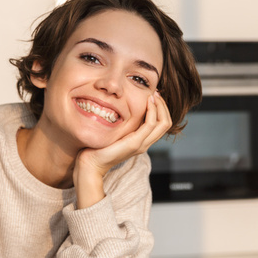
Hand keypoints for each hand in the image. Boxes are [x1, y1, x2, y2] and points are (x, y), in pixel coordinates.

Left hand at [73, 91, 171, 207]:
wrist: (91, 164)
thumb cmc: (98, 147)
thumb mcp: (114, 132)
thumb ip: (122, 124)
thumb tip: (122, 109)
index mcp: (141, 141)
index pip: (161, 124)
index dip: (161, 109)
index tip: (153, 96)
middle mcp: (144, 144)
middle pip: (166, 123)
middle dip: (163, 105)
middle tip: (156, 93)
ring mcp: (141, 144)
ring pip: (163, 123)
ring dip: (160, 106)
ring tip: (153, 95)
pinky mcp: (135, 143)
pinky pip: (150, 124)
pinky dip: (152, 111)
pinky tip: (146, 102)